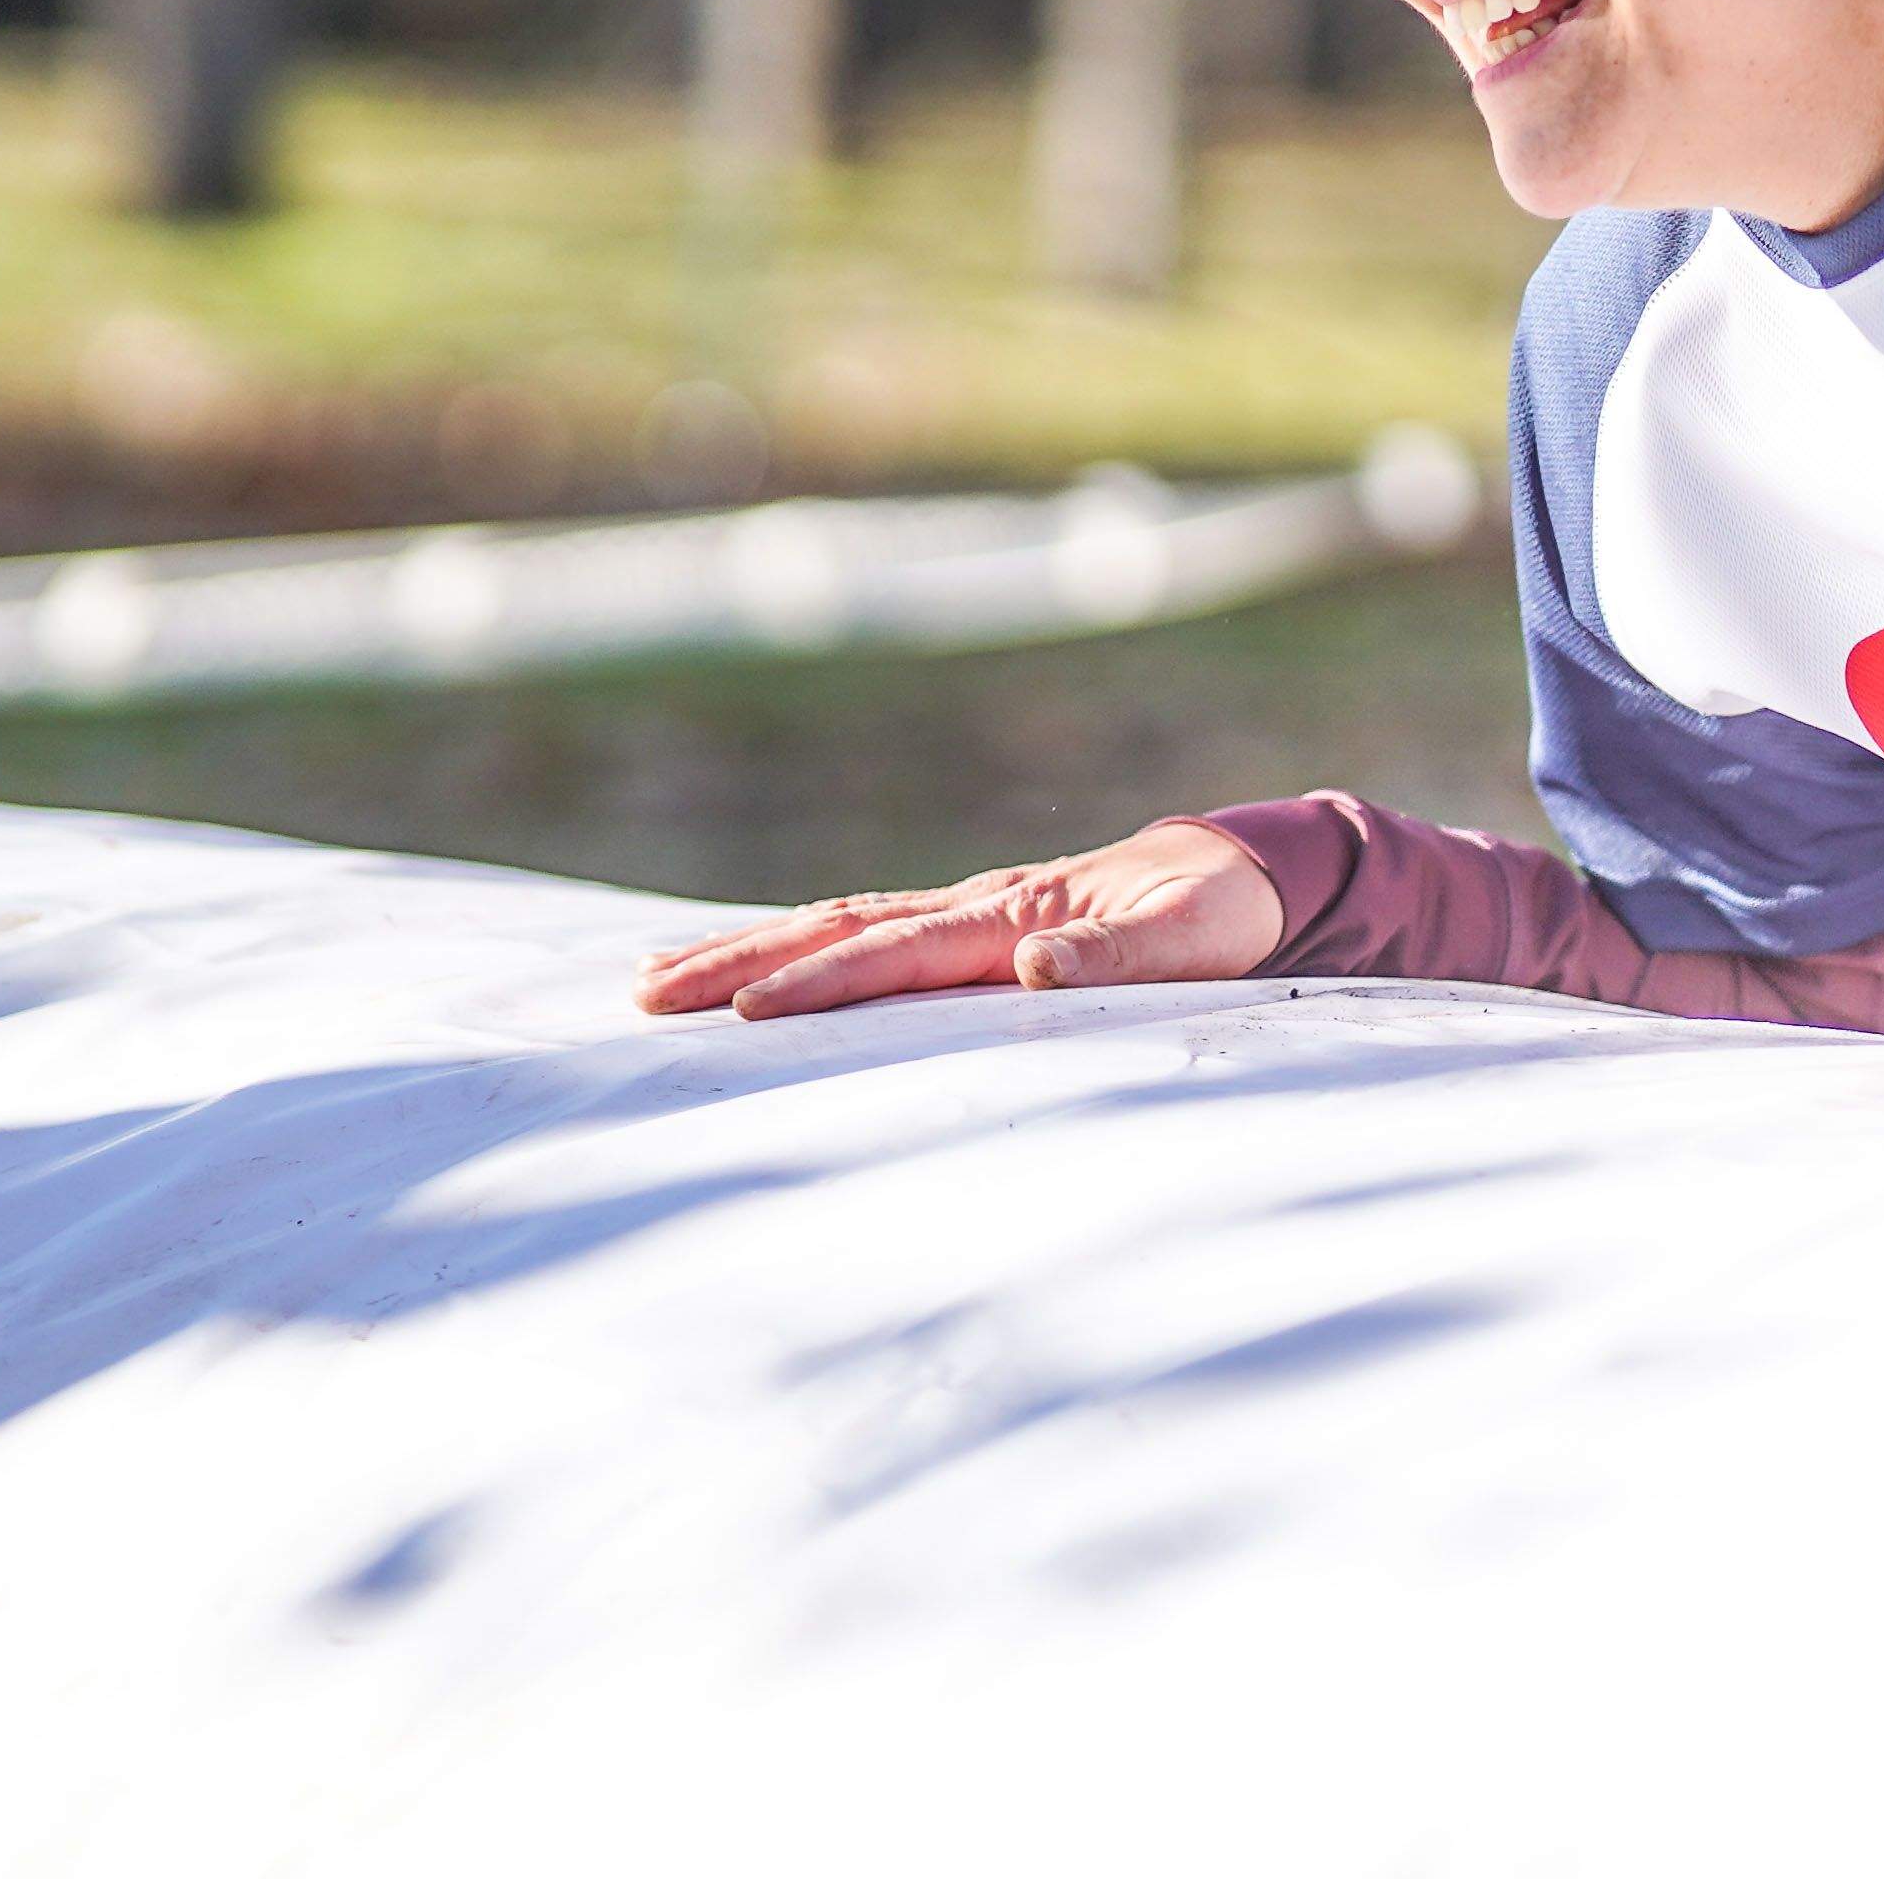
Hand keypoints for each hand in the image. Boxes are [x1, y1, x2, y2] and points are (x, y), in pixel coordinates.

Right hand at [627, 818, 1281, 1020]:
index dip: (822, 984)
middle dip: (738, 961)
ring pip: (834, 927)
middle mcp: (973, 908)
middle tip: (645, 995)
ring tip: (652, 981)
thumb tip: (1033, 966)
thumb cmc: (1219, 916)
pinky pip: (862, 936)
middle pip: (836, 930)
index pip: (897, 953)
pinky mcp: (967, 929)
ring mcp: (964, 914)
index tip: (745, 1010)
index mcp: (1013, 916)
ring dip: (745, 951)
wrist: (1239, 872)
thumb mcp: (1195, 939)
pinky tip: (743, 972)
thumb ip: (1122, 958)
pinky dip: (795, 949)